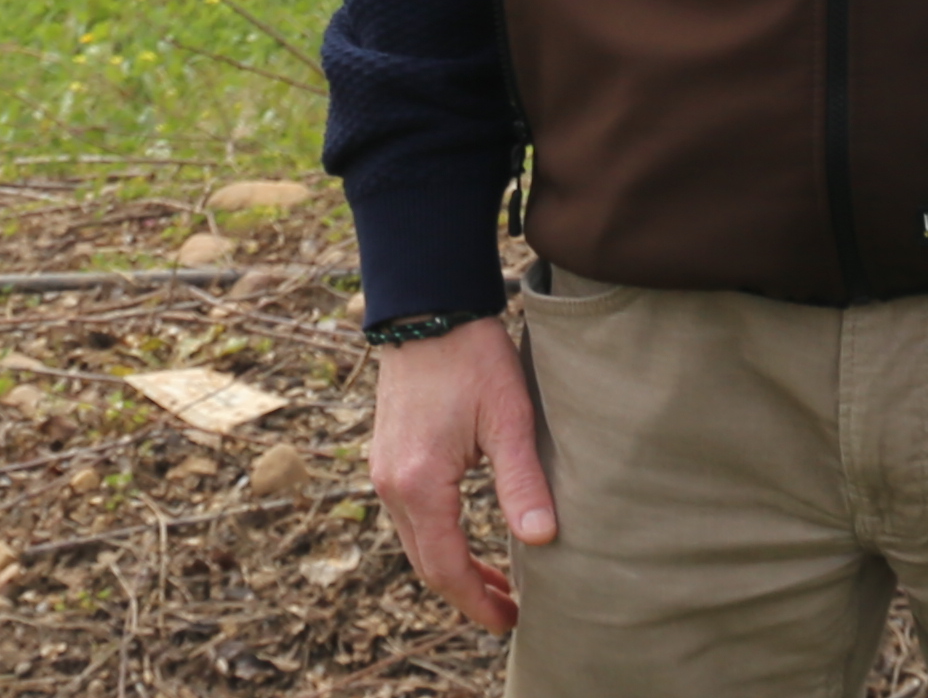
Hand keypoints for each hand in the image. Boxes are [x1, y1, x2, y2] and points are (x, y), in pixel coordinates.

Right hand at [363, 314, 555, 631]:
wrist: (427, 306)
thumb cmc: (472, 355)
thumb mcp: (509, 417)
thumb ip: (522, 481)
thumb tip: (543, 539)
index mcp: (419, 484)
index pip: (446, 567)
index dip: (478, 601)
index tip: (510, 621)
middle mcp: (392, 485)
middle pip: (426, 564)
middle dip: (466, 594)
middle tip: (509, 612)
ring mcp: (384, 471)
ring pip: (415, 543)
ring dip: (452, 568)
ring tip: (496, 583)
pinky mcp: (388, 457)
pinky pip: (409, 518)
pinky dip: (438, 540)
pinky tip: (467, 540)